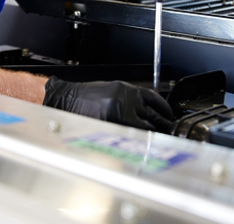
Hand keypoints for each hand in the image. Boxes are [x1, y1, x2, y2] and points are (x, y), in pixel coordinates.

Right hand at [42, 76, 174, 131]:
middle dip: (162, 123)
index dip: (164, 108)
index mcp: (125, 90)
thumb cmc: (83, 98)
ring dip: (154, 134)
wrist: (64, 99)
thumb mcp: (109, 92)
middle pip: (153, 114)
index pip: (153, 98)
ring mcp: (120, 111)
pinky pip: (133, 134)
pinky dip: (140, 139)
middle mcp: (126, 99)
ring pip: (146, 126)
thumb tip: (144, 112)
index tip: (168, 115)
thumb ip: (127, 100)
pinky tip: (141, 143)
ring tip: (158, 140)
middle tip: (168, 131)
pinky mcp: (114, 123)